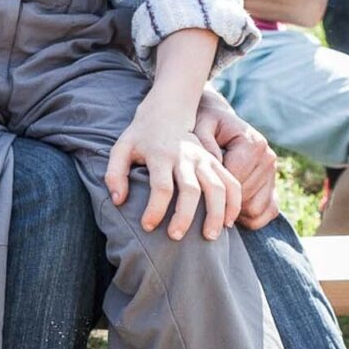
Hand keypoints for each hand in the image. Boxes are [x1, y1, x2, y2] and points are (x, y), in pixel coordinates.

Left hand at [110, 101, 242, 239]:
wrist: (167, 111)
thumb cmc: (140, 136)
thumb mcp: (120, 150)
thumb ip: (114, 174)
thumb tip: (118, 201)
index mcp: (161, 155)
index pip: (160, 186)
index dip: (155, 209)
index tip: (147, 227)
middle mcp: (186, 156)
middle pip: (191, 189)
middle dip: (185, 215)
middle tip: (176, 237)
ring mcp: (204, 159)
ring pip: (217, 187)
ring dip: (216, 213)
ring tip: (210, 237)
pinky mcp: (216, 162)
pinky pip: (231, 182)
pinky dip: (234, 202)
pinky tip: (230, 222)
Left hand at [193, 92, 278, 228]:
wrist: (220, 123)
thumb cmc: (206, 125)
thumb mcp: (200, 126)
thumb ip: (203, 142)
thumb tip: (213, 165)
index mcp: (253, 144)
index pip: (234, 181)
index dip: (211, 192)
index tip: (192, 196)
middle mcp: (268, 159)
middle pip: (243, 197)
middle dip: (219, 204)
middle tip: (198, 204)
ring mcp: (273, 175)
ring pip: (254, 209)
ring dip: (232, 213)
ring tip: (211, 206)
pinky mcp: (274, 188)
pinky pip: (265, 214)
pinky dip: (247, 218)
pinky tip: (227, 210)